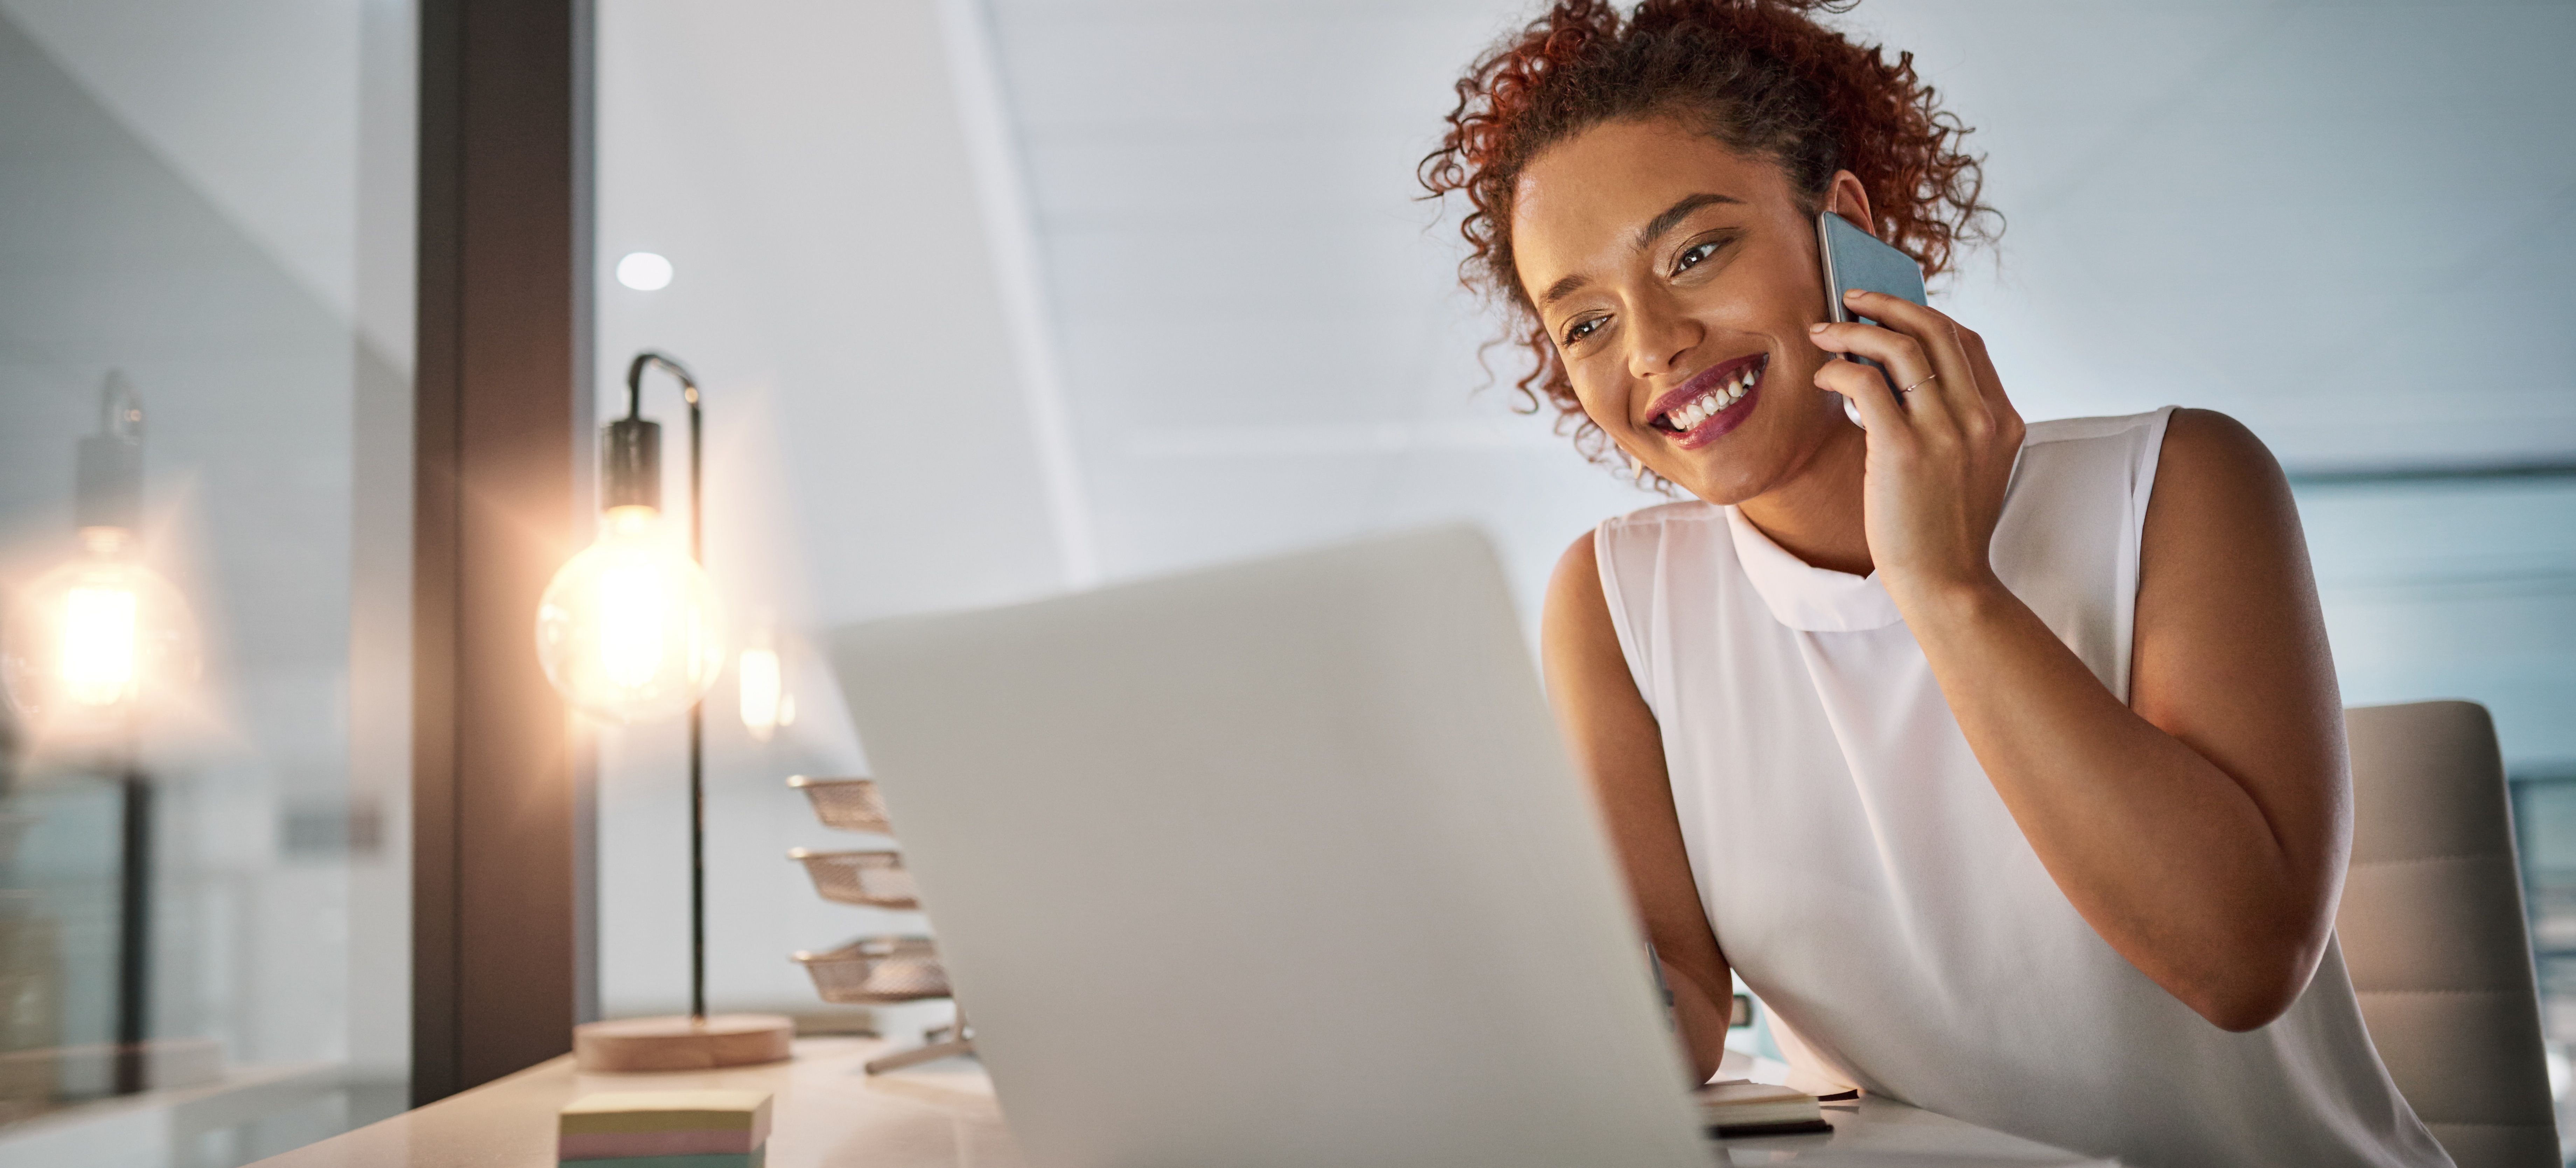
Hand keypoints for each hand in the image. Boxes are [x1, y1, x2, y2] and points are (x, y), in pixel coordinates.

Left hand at [1808, 289, 2026, 599]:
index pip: (1966, 341)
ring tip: (1822, 332)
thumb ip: (1952, 421)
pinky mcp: (1904, 450)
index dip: (1924, 315)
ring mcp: (1946, 432)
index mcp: (2003, 418)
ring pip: (1898, 347)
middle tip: (1849, 298)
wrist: (1947, 583)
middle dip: (1887, 304)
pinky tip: (1823, 376)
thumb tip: (1899, 378)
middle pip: (1935, 329)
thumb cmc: (1945, 528)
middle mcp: (1981, 417)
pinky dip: (1839, 369)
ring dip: (1854, 330)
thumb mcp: (1970, 466)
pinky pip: (1865, 383)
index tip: (1889, 310)